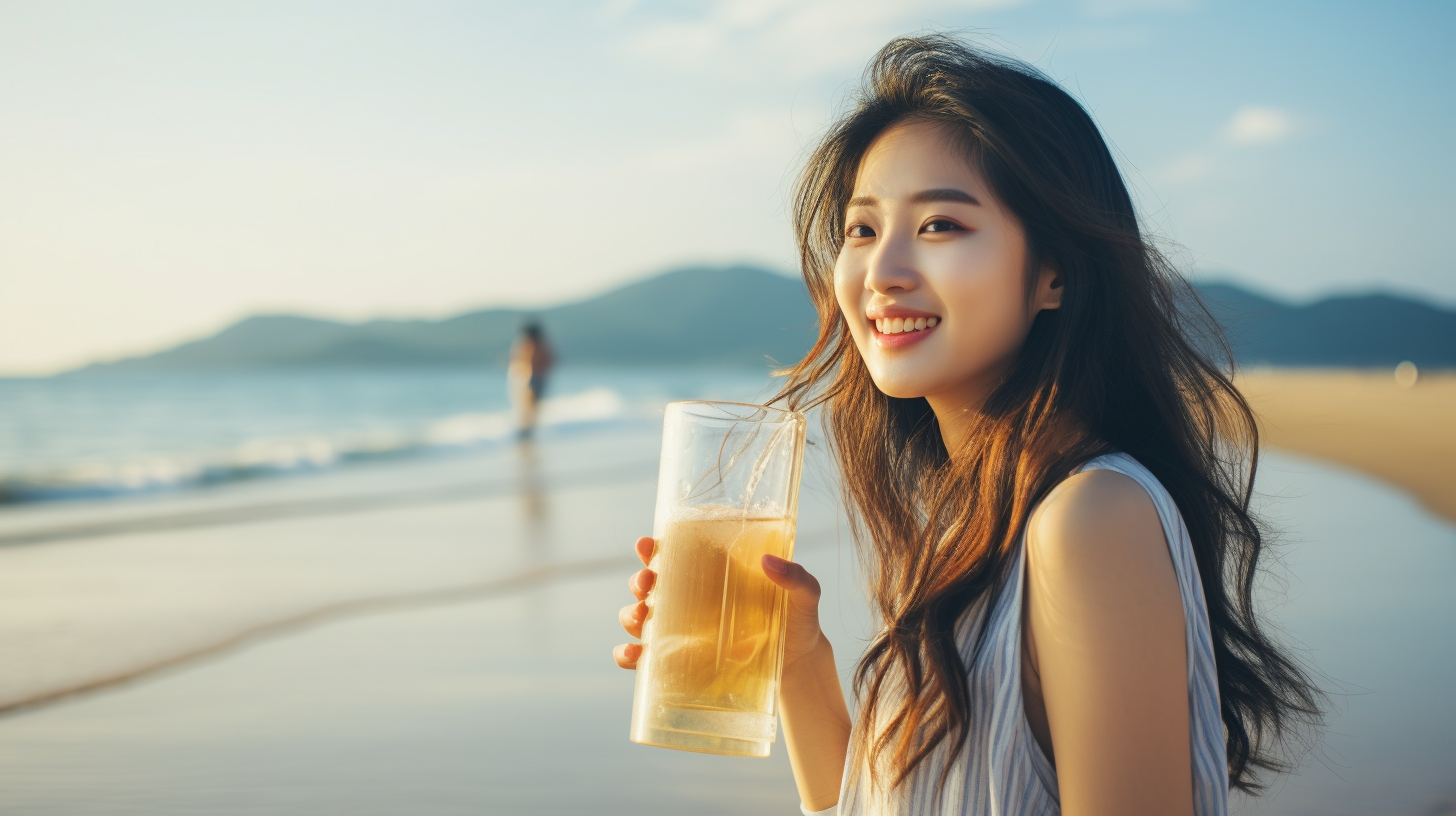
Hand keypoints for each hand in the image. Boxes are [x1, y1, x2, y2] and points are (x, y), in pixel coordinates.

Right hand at [611, 537, 827, 671]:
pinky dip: (629, 656)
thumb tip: (768, 562)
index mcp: (712, 576)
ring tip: (643, 616)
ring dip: (631, 614)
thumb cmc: (797, 623)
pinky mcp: (680, 664)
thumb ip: (797, 577)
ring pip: (639, 617)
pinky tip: (634, 655)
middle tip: (648, 583)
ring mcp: (682, 633)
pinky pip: (643, 659)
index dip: (651, 548)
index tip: (646, 545)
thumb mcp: (805, 596)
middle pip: (648, 584)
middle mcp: (690, 601)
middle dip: (639, 581)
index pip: (673, 555)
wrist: (798, 668)